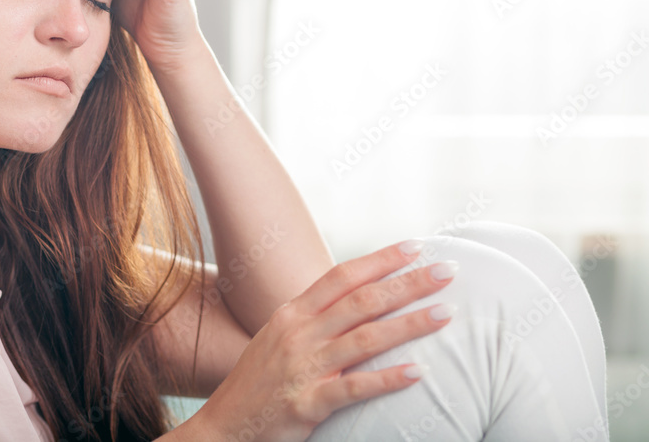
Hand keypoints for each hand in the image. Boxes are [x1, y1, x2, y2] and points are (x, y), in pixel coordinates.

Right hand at [186, 240, 455, 441]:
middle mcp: (297, 333)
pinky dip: (388, 378)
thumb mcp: (279, 339)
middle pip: (362, 300)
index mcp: (292, 313)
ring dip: (409, 324)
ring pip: (365, 338)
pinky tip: (418, 372)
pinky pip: (354, 388)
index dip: (381, 259)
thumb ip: (314, 320)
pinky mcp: (306, 403)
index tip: (416, 246)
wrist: (223, 426)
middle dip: (408, 282)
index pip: (342, 276)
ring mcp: (302, 367)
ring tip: (446, 313)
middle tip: (447, 270)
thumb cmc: (258, 383)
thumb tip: (357, 301)